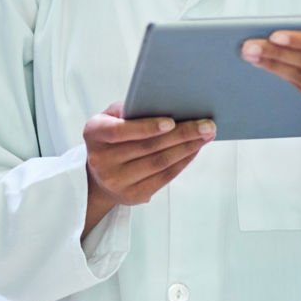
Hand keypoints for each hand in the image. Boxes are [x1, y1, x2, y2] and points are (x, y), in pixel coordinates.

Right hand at [82, 102, 214, 236]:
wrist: (98, 177)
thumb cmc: (110, 137)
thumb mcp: (109, 118)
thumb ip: (128, 109)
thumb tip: (161, 104)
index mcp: (94, 134)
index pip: (120, 131)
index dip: (147, 127)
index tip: (172, 121)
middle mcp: (101, 160)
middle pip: (148, 147)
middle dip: (181, 135)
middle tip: (206, 125)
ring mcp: (117, 181)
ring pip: (160, 163)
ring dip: (187, 148)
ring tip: (205, 136)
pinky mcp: (133, 195)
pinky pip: (164, 177)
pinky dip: (182, 162)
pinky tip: (194, 150)